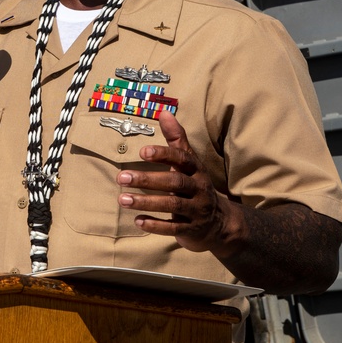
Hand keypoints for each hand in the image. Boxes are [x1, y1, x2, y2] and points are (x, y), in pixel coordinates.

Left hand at [116, 110, 230, 253]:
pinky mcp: (191, 229)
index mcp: (197, 170)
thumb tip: (164, 112)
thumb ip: (177, 139)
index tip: (142, 152)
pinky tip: (138, 221)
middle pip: (175, 183)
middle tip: (121, 177)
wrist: (219, 222)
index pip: (182, 159)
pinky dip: (155, 225)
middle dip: (147, 179)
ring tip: (122, 199)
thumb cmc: (196, 186)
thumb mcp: (190, 163)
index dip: (164, 154)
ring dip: (146, 202)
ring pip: (172, 206)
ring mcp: (196, 211)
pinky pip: (173, 228)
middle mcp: (199, 189)